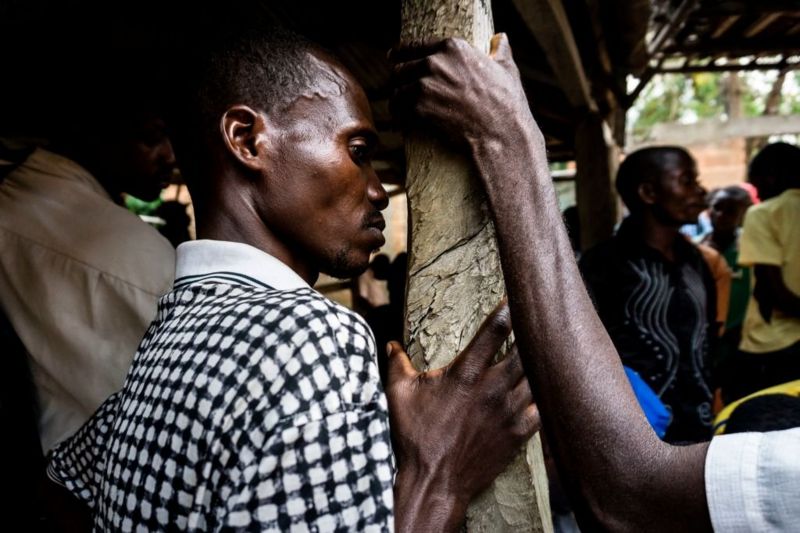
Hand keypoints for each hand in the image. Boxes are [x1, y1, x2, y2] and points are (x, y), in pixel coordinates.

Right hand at [386, 301, 539, 530]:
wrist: (434, 482)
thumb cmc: (414, 437)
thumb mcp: (399, 395)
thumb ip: (396, 364)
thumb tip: (390, 344)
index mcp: (465, 373)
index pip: (495, 331)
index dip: (508, 309)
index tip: (516, 297)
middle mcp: (492, 388)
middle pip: (527, 351)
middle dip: (534, 334)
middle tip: (540, 321)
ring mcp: (508, 412)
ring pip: (538, 379)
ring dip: (541, 365)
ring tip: (549, 352)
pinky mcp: (518, 434)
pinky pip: (542, 410)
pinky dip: (545, 399)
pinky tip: (547, 392)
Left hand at [390, 34, 536, 147]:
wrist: (500, 134)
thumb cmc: (507, 104)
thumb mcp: (507, 70)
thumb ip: (499, 51)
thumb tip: (501, 39)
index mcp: (453, 47)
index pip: (415, 46)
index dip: (402, 53)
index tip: (395, 57)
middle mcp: (434, 62)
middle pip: (401, 69)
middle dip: (401, 81)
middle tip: (402, 92)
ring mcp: (423, 85)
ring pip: (396, 91)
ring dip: (398, 101)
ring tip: (402, 110)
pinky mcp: (418, 109)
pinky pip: (397, 111)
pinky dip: (398, 118)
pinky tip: (402, 123)